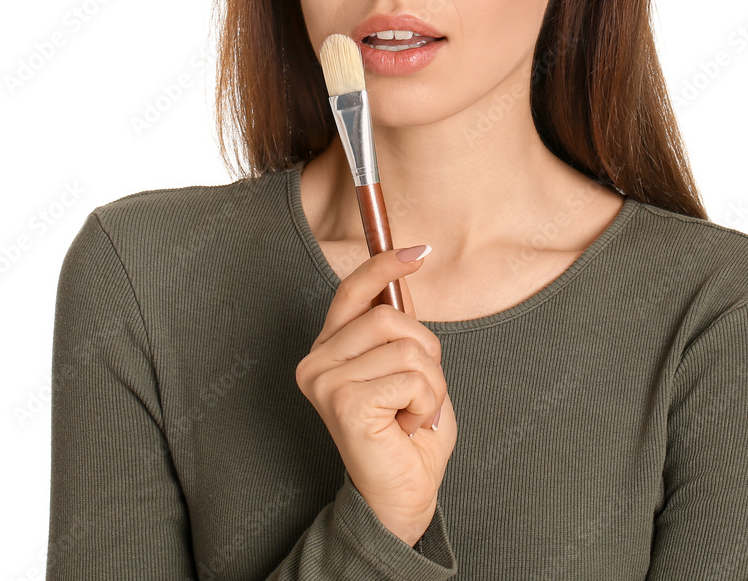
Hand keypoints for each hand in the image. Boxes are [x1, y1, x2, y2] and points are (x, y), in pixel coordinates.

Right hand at [295, 245, 456, 545]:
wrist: (402, 496)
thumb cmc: (407, 433)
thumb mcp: (408, 366)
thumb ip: (398, 325)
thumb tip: (403, 270)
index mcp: (329, 349)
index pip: (352, 292)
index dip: (384, 266)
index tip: (418, 252)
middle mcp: (316, 362)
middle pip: (389, 316)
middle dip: (425, 350)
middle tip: (421, 390)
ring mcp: (325, 382)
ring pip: (407, 347)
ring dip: (431, 383)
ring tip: (414, 412)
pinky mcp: (343, 402)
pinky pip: (412, 377)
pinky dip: (427, 402)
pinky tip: (409, 425)